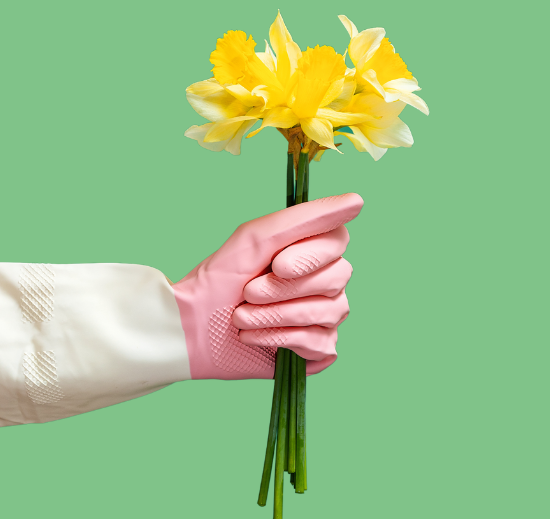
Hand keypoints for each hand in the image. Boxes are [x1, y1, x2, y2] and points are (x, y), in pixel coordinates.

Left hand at [172, 193, 362, 379]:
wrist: (191, 327)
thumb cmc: (220, 277)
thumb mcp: (257, 237)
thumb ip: (307, 217)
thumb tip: (358, 200)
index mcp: (314, 249)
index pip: (338, 242)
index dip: (309, 257)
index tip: (275, 264)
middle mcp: (327, 281)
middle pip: (335, 279)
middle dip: (283, 290)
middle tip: (248, 293)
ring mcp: (325, 315)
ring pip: (327, 313)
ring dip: (274, 316)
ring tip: (241, 318)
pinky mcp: (317, 349)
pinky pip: (319, 343)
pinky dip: (279, 340)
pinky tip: (253, 338)